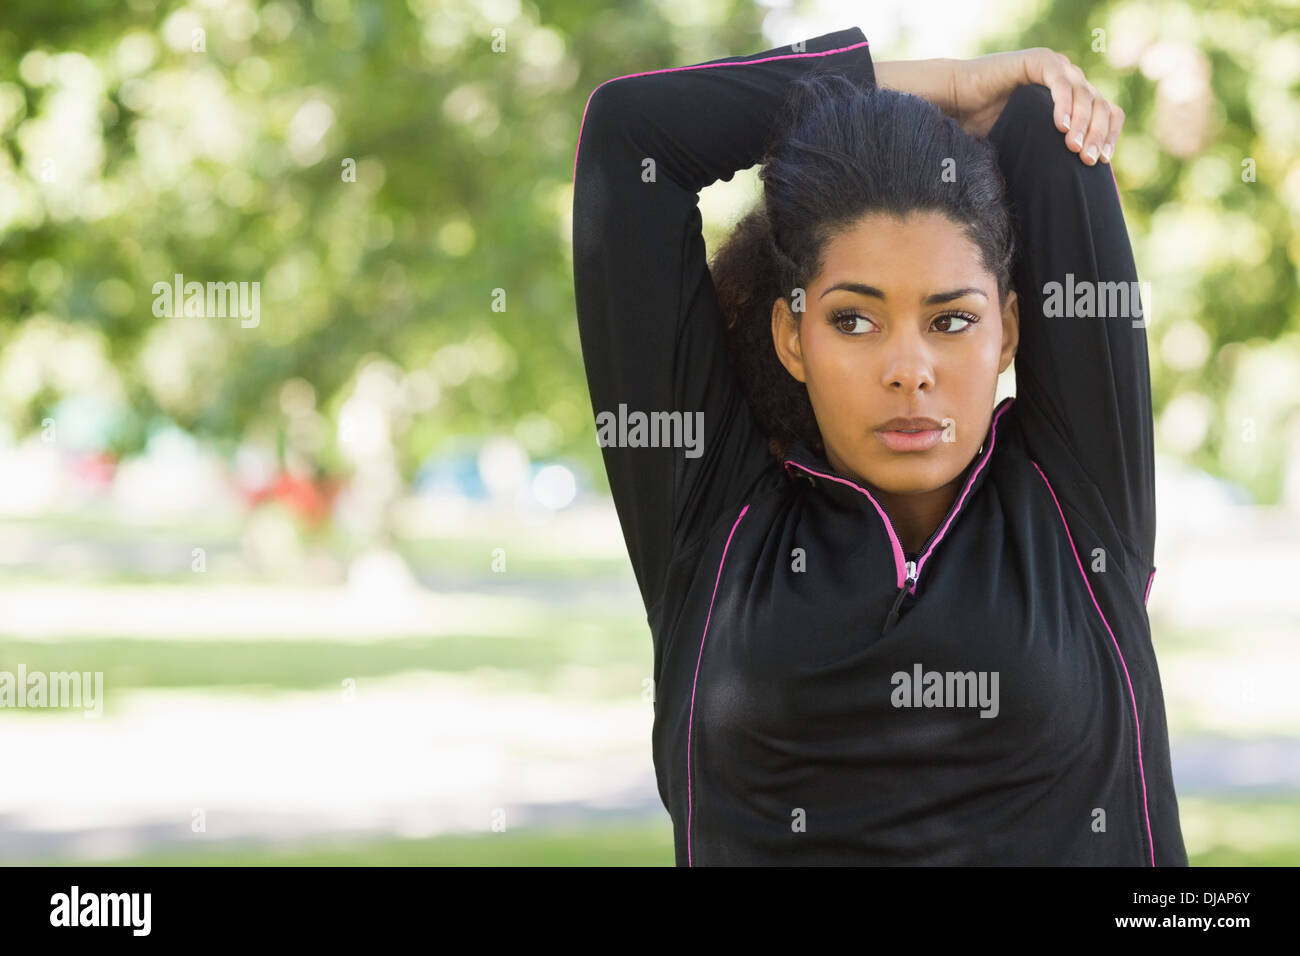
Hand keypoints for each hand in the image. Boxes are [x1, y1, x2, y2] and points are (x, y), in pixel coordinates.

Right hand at [949, 48, 1124, 164]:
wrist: (955, 103)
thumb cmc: (984, 129)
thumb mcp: (1026, 147)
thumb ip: (1047, 157)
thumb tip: (1068, 195)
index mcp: (1072, 100)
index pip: (1106, 114)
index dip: (1109, 136)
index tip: (1104, 161)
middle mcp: (1069, 81)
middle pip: (1101, 105)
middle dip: (1098, 134)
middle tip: (1088, 160)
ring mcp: (1056, 69)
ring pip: (1085, 94)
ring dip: (1084, 123)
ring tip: (1073, 147)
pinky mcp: (1038, 61)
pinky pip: (1060, 81)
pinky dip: (1064, 103)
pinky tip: (1061, 126)